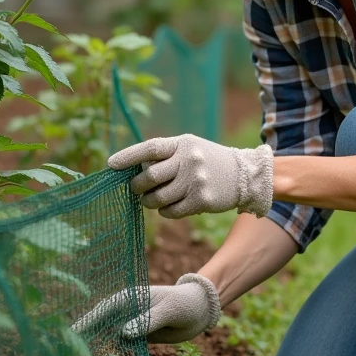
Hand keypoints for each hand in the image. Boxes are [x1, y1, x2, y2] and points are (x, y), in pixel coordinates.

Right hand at [71, 273, 221, 344]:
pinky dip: (116, 353)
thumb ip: (148, 321)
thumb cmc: (185, 303)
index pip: (104, 309)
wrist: (200, 309)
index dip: (88, 321)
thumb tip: (124, 332)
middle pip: (103, 324)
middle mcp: (128, 310)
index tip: (73, 333)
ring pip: (111, 336)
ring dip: (100, 346)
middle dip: (88, 336)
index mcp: (131, 298)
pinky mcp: (140, 336)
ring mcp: (133, 323)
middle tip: (73, 352)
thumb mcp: (169, 310)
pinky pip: (124, 346)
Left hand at [107, 134, 273, 218]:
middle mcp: (189, 160)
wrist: (244, 175)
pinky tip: (170, 206)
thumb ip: (165, 156)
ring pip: (157, 198)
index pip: (150, 148)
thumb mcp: (189, 149)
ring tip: (151, 200)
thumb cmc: (208, 161)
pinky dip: (165, 211)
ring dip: (148, 202)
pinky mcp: (201, 200)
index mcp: (182, 143)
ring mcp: (195, 181)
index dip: (128, 157)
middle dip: (137, 186)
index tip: (111, 165)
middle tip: (136, 189)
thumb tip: (133, 171)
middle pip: (149, 177)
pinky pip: (170, 212)